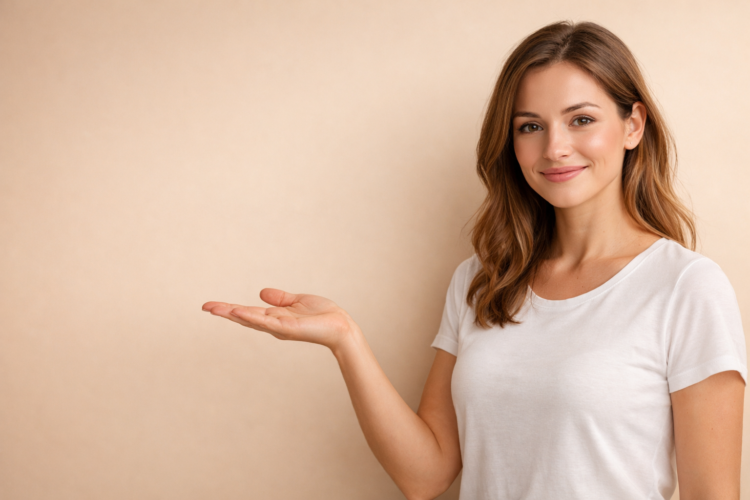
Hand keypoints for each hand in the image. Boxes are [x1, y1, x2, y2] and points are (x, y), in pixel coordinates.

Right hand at [202, 288, 359, 350]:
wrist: (340, 326)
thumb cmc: (323, 315)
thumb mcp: (297, 301)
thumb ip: (279, 299)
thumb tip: (260, 293)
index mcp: (274, 317)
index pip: (247, 312)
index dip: (229, 309)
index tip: (211, 306)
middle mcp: (273, 325)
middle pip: (244, 317)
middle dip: (224, 312)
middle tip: (205, 307)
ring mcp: (279, 327)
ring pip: (251, 319)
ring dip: (233, 314)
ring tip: (215, 309)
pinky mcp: (288, 328)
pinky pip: (267, 322)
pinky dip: (252, 317)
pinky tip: (239, 312)